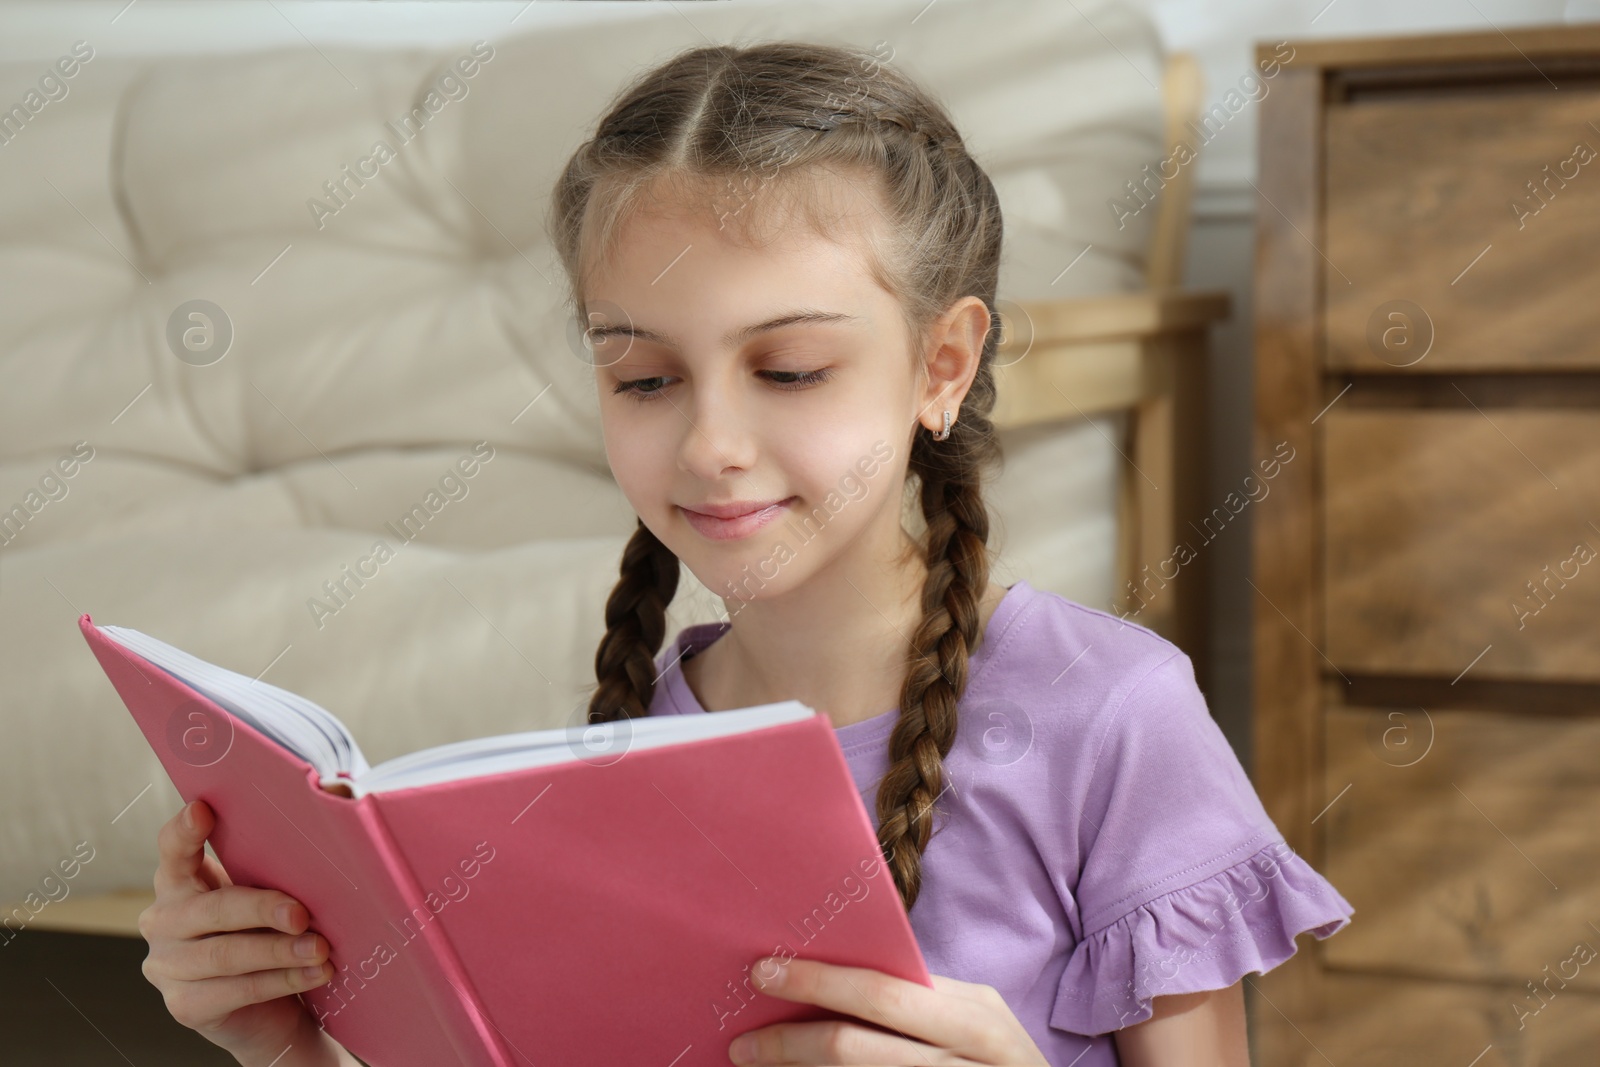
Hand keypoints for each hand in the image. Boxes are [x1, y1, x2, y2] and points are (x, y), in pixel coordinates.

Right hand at [139, 800, 354, 1066]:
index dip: (184, 831)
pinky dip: (281, 980)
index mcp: (181, 883)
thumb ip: (287, 856)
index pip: (173, 851)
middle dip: (261, 908)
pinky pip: (236, 990)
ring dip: (279, 951)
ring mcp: (167, 966)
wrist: (273, 1008)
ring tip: (320, 948)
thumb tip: (340, 794)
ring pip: (225, 954)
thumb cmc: (274, 932)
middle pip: (210, 909)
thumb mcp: (275, 890)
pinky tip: (316, 973)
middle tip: (302, 913)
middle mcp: (163, 921)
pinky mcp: (186, 1006)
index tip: (204, 809)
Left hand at [727, 956, 1049, 1064]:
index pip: (881, 993)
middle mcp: (959, 1061)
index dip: (817, 982)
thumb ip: (924, 1000)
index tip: (764, 973)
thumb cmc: (1000, 1061)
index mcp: (973, 1019)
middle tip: (741, 1042)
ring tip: (757, 1065)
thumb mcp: (980, 1022)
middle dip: (787, 1043)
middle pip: (852, 1049)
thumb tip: (838, 974)